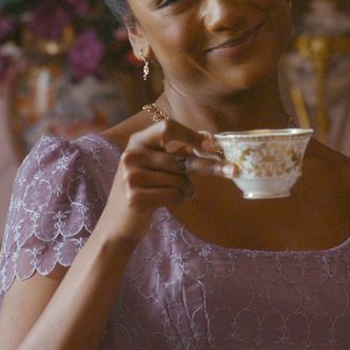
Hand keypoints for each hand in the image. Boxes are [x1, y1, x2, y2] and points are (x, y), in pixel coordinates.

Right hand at [102, 119, 235, 242]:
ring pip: (180, 179)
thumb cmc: (144, 189)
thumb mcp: (153, 165)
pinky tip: (168, 201)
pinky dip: (179, 199)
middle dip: (209, 167)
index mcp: (137, 141)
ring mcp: (131, 177)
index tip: (212, 146)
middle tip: (231, 170)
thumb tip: (209, 141)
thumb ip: (175, 152)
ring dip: (187, 189)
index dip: (192, 136)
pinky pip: (174, 195)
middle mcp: (132, 155)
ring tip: (180, 193)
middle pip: (181, 158)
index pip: (167, 127)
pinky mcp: (135, 197)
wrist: (118, 222)